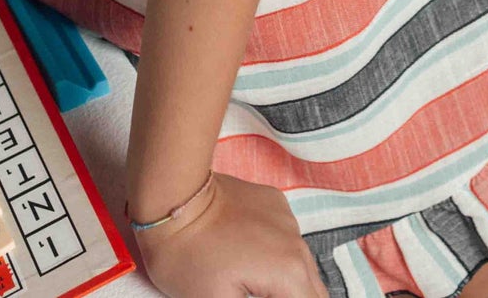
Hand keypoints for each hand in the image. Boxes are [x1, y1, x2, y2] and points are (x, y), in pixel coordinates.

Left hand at [134, 172, 326, 296]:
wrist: (173, 199)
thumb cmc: (189, 255)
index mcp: (289, 273)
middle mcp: (296, 242)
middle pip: (314, 290)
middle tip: (258, 296)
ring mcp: (286, 217)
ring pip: (302, 262)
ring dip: (287, 280)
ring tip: (256, 286)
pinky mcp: (273, 201)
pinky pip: (286, 236)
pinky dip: (277, 252)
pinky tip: (249, 255)